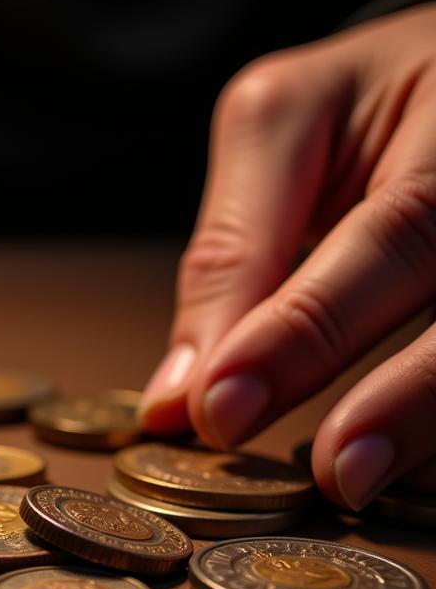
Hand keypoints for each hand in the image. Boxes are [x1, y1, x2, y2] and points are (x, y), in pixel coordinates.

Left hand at [139, 2, 435, 509]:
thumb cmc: (358, 103)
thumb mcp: (280, 128)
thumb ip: (233, 251)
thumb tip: (177, 398)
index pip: (385, 231)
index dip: (302, 330)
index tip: (218, 412)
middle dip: (408, 394)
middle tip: (339, 475)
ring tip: (374, 485)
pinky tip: (424, 474)